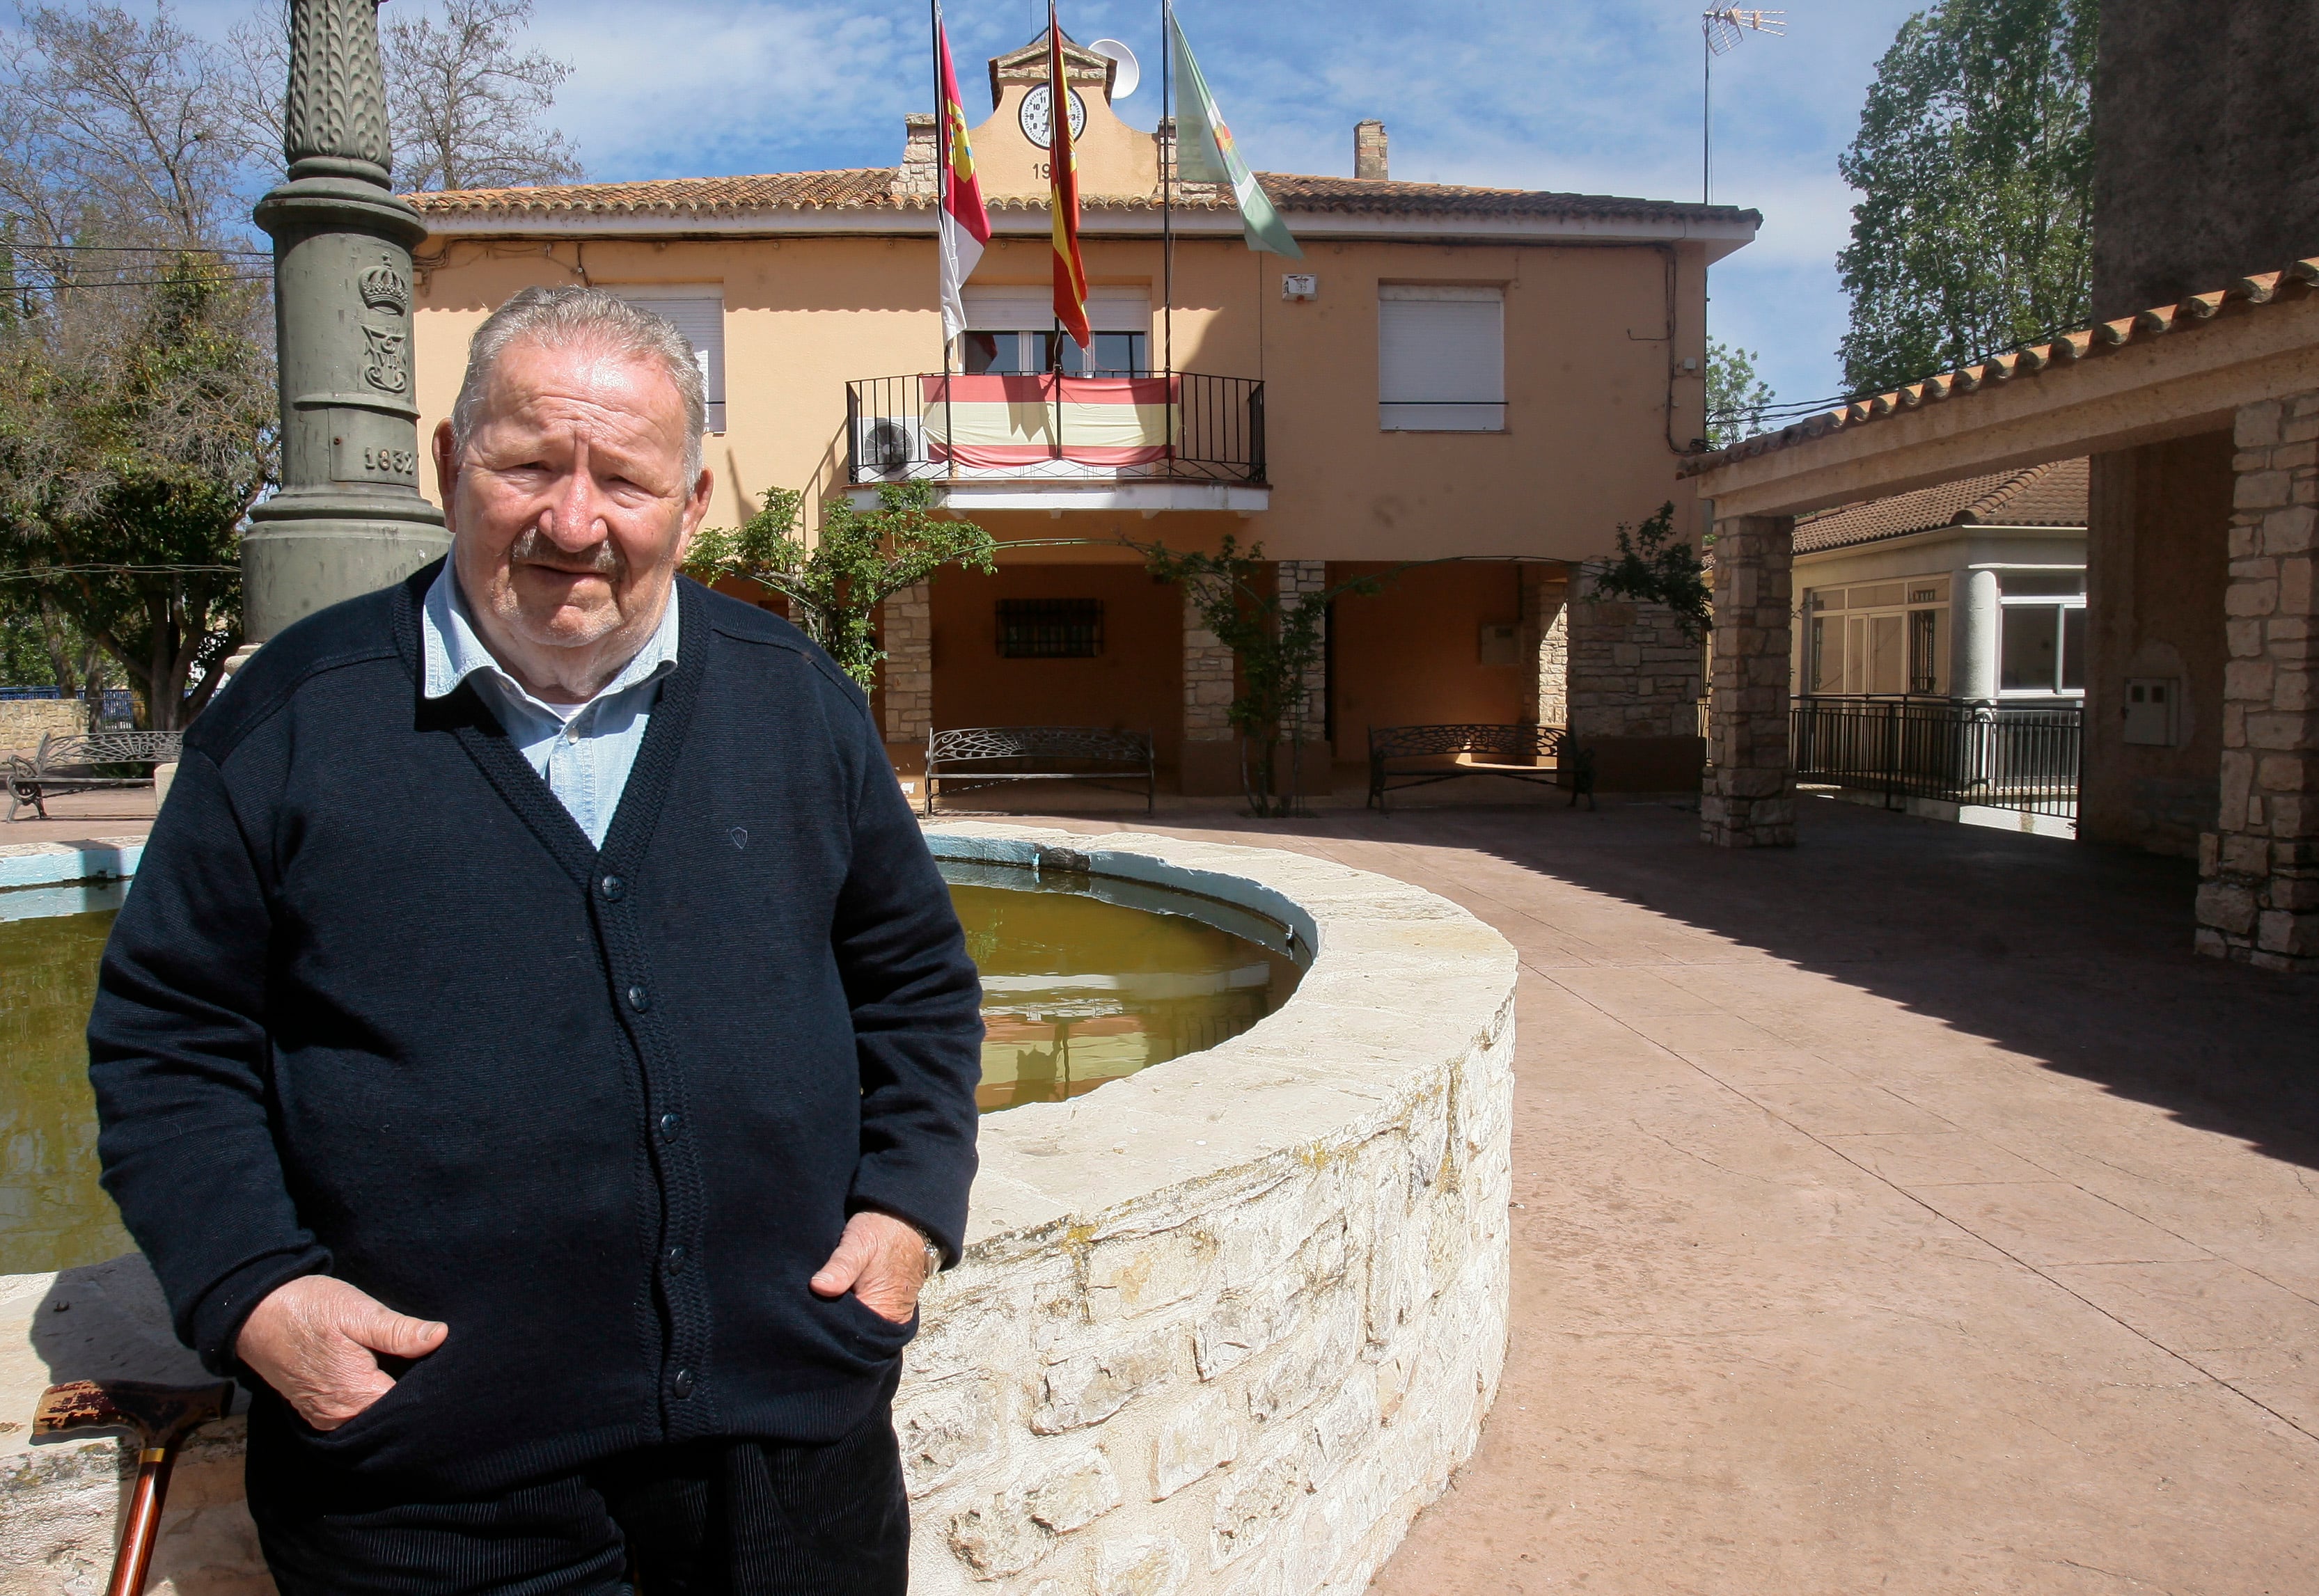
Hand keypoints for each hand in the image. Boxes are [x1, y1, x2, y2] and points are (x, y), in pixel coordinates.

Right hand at [235, 1275, 447, 1430]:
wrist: (255, 1313)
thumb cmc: (308, 1308)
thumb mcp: (357, 1312)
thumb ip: (398, 1331)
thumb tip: (440, 1336)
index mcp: (356, 1395)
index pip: (409, 1407)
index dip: (430, 1387)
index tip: (446, 1368)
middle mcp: (340, 1417)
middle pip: (392, 1417)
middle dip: (412, 1395)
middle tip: (432, 1365)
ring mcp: (325, 1418)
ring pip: (373, 1417)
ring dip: (391, 1399)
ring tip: (411, 1370)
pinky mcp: (316, 1411)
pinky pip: (354, 1415)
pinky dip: (370, 1401)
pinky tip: (384, 1378)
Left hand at [810, 1212, 931, 1324]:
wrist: (909, 1220)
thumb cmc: (882, 1230)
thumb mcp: (857, 1243)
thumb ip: (841, 1267)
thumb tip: (818, 1287)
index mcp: (884, 1311)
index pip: (847, 1335)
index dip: (827, 1325)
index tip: (810, 1311)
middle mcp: (893, 1320)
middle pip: (854, 1334)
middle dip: (834, 1323)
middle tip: (814, 1303)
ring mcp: (894, 1315)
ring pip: (860, 1327)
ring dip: (844, 1316)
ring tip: (827, 1299)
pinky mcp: (893, 1308)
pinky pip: (869, 1317)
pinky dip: (854, 1310)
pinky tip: (841, 1298)